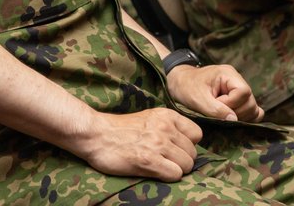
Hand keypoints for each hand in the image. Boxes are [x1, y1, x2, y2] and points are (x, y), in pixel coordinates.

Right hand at [72, 108, 202, 181]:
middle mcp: (166, 128)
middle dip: (183, 161)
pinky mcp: (149, 160)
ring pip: (186, 164)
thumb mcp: (149, 118)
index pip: (197, 134)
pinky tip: (157, 173)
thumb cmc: (121, 129)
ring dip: (177, 170)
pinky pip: (175, 174)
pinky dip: (169, 177)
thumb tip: (186, 143)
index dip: (189, 145)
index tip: (177, 150)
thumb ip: (168, 126)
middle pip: (192, 153)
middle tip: (168, 163)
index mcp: (167, 116)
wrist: (96, 135)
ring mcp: (158, 144)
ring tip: (162, 168)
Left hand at [166, 64, 264, 122]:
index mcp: (228, 74)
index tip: (216, 106)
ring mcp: (238, 88)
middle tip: (217, 113)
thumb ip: (216, 109)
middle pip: (250, 101)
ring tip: (221, 115)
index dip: (232, 104)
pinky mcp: (237, 98)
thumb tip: (234, 120)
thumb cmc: (186, 87)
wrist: (179, 82)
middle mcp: (236, 79)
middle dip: (235, 112)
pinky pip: (250, 108)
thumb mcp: (197, 99)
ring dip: (239, 116)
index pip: (243, 92)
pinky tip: (230, 119)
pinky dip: (245, 117)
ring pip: (252, 106)